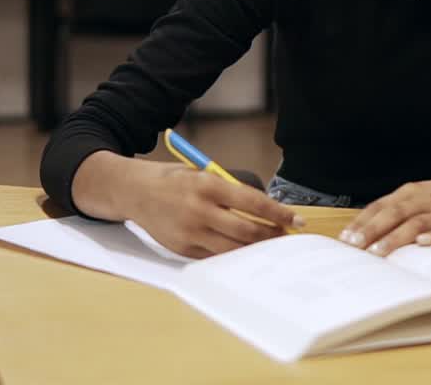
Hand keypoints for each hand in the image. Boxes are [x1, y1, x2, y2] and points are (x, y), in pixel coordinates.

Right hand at [129, 162, 304, 257]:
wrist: (135, 191)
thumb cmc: (174, 180)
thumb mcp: (202, 174)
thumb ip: (229, 190)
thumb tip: (264, 210)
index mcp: (207, 185)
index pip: (252, 202)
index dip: (278, 213)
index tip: (295, 219)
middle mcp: (199, 210)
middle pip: (246, 230)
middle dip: (272, 234)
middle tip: (286, 235)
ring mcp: (190, 232)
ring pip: (233, 247)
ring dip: (256, 248)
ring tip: (270, 244)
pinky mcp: (182, 248)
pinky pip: (216, 256)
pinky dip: (234, 254)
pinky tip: (246, 251)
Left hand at [338, 174, 430, 256]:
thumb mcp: (418, 198)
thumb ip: (394, 212)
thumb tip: (363, 233)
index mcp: (409, 194)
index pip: (380, 207)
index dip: (361, 222)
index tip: (344, 239)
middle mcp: (423, 201)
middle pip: (393, 214)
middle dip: (372, 230)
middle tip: (354, 247)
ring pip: (415, 224)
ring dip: (396, 238)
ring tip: (379, 251)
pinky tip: (422, 244)